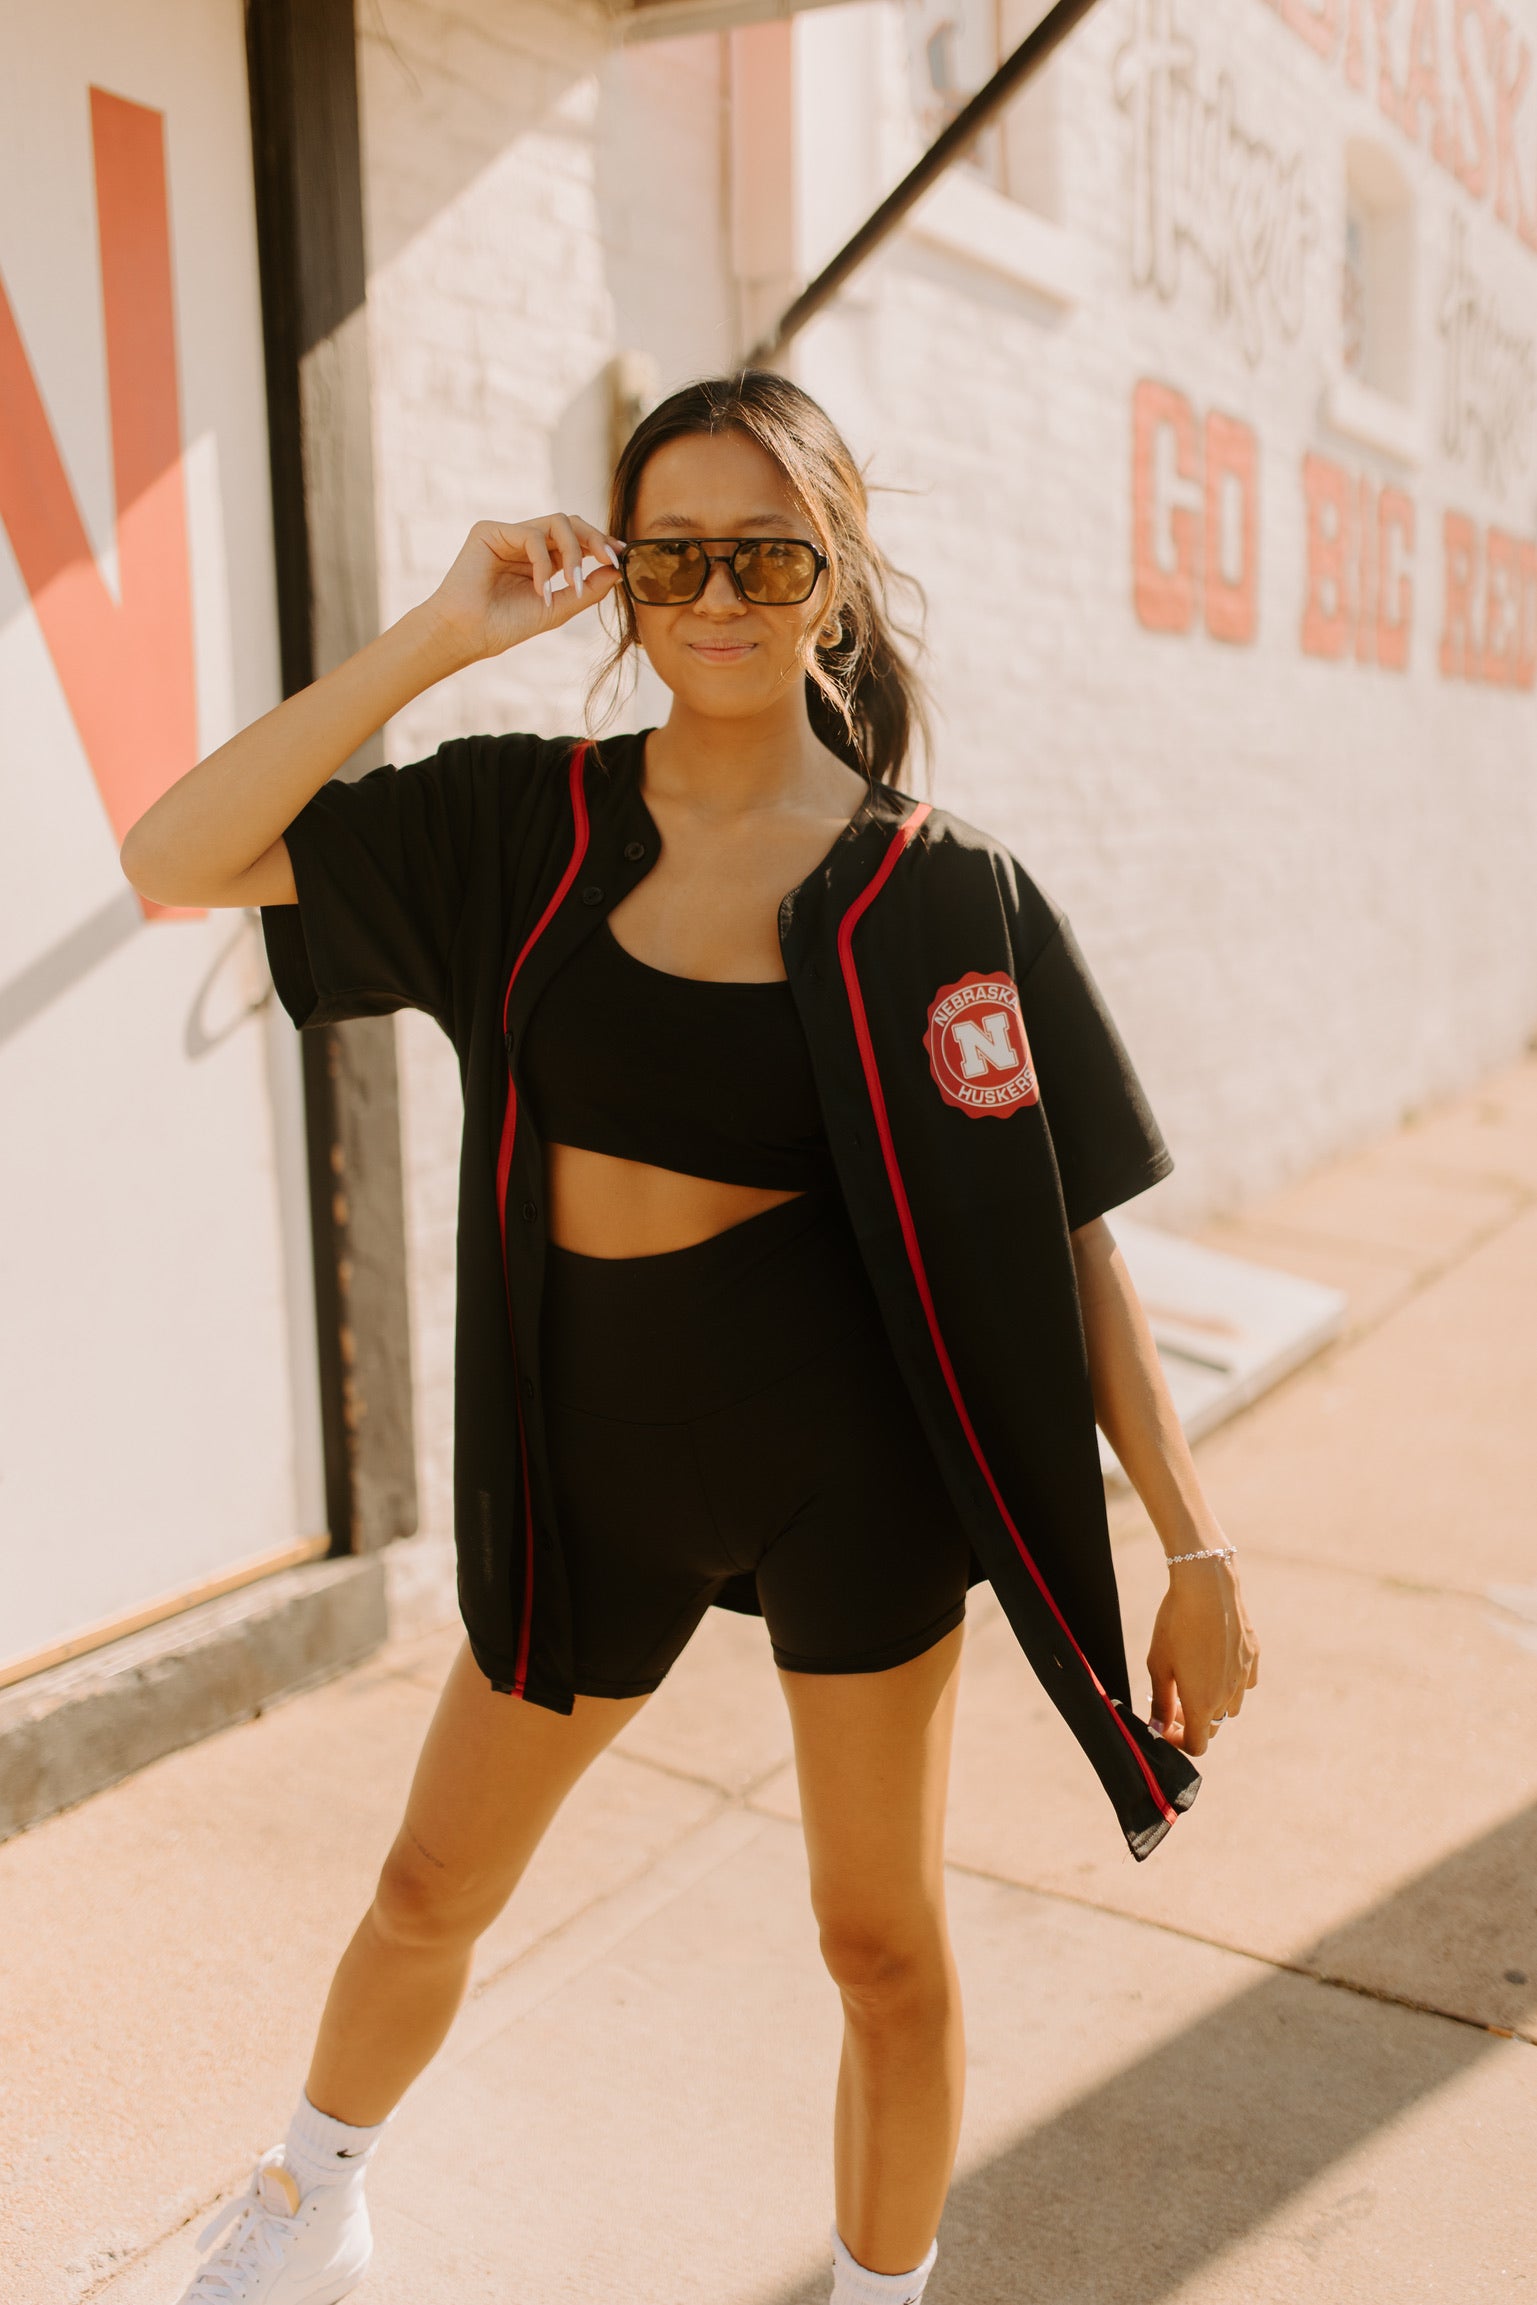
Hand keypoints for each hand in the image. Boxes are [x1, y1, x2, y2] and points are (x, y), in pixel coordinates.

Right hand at [425, 514, 624, 665]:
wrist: (468, 636)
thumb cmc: (506, 626)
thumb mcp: (557, 609)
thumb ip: (586, 590)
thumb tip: (617, 571)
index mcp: (541, 559)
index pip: (576, 539)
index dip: (601, 543)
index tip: (622, 556)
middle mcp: (525, 543)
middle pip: (570, 523)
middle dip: (595, 539)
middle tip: (611, 559)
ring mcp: (507, 534)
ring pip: (555, 522)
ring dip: (573, 552)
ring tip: (573, 584)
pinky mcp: (489, 531)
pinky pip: (530, 535)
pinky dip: (543, 564)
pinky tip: (541, 590)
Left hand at [1146, 1555, 1258, 1756]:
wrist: (1207, 1587)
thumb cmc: (1176, 1624)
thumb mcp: (1159, 1664)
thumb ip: (1160, 1701)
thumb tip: (1158, 1727)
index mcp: (1202, 1703)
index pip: (1198, 1745)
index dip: (1178, 1742)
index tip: (1166, 1726)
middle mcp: (1228, 1696)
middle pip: (1212, 1726)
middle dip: (1192, 1720)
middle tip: (1173, 1698)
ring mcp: (1244, 1677)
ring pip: (1230, 1706)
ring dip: (1212, 1702)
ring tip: (1193, 1677)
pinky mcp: (1253, 1657)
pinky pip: (1244, 1683)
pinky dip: (1230, 1682)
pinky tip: (1215, 1661)